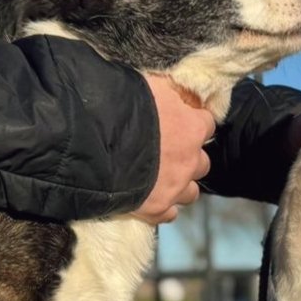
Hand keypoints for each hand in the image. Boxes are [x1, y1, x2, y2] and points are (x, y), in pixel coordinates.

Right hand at [132, 74, 214, 224]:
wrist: (94, 140)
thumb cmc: (122, 107)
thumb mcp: (149, 86)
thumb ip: (167, 93)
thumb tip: (174, 93)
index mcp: (191, 128)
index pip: (206, 124)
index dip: (193, 123)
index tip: (181, 122)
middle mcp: (189, 160)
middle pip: (202, 163)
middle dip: (188, 159)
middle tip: (169, 154)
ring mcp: (174, 187)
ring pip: (191, 193)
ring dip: (180, 185)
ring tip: (162, 180)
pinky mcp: (156, 208)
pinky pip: (169, 214)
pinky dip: (163, 208)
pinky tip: (152, 201)